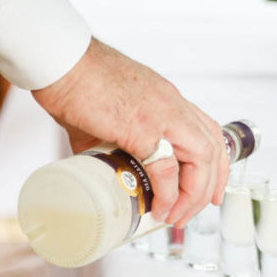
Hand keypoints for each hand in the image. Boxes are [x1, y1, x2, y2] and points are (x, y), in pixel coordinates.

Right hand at [32, 39, 228, 226]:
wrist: (59, 61)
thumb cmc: (76, 81)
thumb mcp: (107, 115)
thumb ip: (110, 142)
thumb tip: (103, 170)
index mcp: (168, 100)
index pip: (209, 132)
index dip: (216, 165)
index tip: (210, 190)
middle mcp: (173, 106)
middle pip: (212, 149)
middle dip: (209, 187)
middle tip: (191, 212)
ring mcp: (162, 115)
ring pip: (200, 159)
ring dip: (192, 194)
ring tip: (175, 216)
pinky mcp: (143, 128)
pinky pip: (166, 167)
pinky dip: (167, 193)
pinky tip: (159, 207)